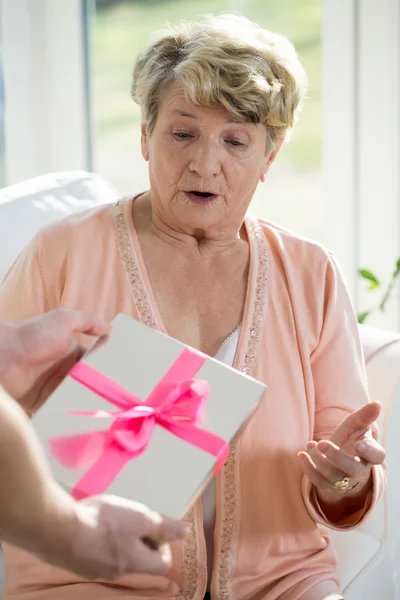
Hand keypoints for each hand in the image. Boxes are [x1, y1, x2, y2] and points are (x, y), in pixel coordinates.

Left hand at [0, 309, 110, 411]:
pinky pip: (61, 411)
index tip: (123, 378)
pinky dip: (70, 415)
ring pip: (77, 399)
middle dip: (100, 391)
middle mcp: (64, 371)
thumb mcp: (62, 319)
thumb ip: (87, 320)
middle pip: (89, 384)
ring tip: (103, 413)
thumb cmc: (30, 334)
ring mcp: (54, 388)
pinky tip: (83, 419)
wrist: (1, 356)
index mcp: (71, 353)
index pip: (95, 364)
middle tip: (117, 400)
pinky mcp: (43, 403)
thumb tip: (109, 327)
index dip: (108, 370)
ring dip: (87, 405)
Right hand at [40, 494, 186, 579]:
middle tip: (132, 515)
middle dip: (139, 536)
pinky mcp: (75, 559)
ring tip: (110, 515)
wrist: (57, 529)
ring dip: (117, 536)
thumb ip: (164, 525)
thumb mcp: (140, 518)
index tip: (154, 524)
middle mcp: (116, 571)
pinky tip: (90, 520)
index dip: (163, 542)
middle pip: (138, 558)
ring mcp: (93, 568)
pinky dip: (97, 537)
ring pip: (115, 554)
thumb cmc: (102, 524)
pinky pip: (94, 550)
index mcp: (135, 563)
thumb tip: (185, 531)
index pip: (161, 562)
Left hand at [298, 402, 385, 505]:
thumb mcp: (356, 426)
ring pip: (334, 476)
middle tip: (322, 443)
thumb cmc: (350, 440)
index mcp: (370, 455)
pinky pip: (319, 482)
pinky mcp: (328, 486)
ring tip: (310, 444)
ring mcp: (344, 480)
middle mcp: (359, 471)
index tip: (359, 444)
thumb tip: (376, 403)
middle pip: (353, 469)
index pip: (376, 456)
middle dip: (337, 457)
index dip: (369, 451)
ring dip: (319, 461)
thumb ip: (365, 416)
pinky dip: (308, 470)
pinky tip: (301, 455)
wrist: (338, 461)